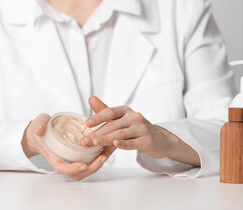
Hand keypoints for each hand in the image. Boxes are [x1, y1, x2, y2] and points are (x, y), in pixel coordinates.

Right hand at [21, 113, 115, 180]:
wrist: (42, 131)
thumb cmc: (41, 129)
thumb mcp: (39, 124)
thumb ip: (39, 126)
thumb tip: (40, 129)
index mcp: (54, 158)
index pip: (62, 169)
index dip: (73, 169)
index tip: (83, 164)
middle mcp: (64, 162)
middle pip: (78, 173)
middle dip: (91, 168)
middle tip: (102, 157)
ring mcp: (72, 160)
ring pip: (86, 170)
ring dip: (98, 164)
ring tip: (107, 153)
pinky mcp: (79, 156)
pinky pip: (89, 161)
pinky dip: (98, 157)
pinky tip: (107, 147)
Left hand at [81, 96, 199, 165]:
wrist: (158, 139)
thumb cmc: (135, 128)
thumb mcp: (120, 118)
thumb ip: (104, 110)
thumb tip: (90, 97)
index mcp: (126, 110)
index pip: (109, 112)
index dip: (97, 117)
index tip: (86, 124)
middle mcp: (134, 117)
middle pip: (112, 125)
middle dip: (97, 133)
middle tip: (83, 141)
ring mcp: (142, 128)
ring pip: (120, 134)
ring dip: (106, 139)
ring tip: (94, 143)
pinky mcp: (147, 140)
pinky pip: (132, 143)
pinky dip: (123, 144)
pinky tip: (115, 144)